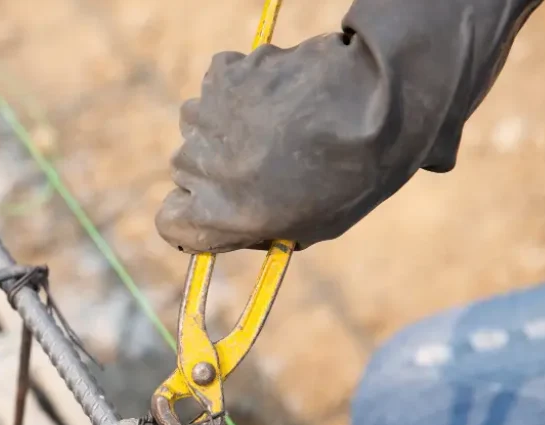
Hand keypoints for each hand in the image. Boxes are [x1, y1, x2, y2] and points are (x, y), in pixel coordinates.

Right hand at [155, 0, 539, 253]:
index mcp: (213, 215)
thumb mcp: (307, 228)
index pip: (170, 222)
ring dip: (228, 126)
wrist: (374, 105)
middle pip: (188, 171)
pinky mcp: (221, 75)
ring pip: (202, 126)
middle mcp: (195, 167)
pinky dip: (243, 88)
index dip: (192, 217)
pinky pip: (221, 85)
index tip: (216, 210)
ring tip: (279, 125)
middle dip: (218, 168)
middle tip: (266, 163)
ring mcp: (204, 117)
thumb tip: (247, 227)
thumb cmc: (349, 178)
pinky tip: (281, 93)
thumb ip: (260, 230)